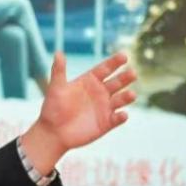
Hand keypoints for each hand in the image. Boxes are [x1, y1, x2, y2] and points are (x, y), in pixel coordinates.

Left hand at [20, 52, 136, 175]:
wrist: (53, 132)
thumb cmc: (52, 108)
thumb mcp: (56, 88)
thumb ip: (59, 71)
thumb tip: (58, 52)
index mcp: (90, 81)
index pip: (105, 69)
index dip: (114, 62)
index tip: (124, 56)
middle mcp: (100, 92)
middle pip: (117, 82)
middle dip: (125, 78)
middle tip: (132, 73)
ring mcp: (105, 107)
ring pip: (120, 100)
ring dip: (127, 97)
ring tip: (131, 94)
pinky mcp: (106, 123)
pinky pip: (117, 119)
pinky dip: (121, 117)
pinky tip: (123, 115)